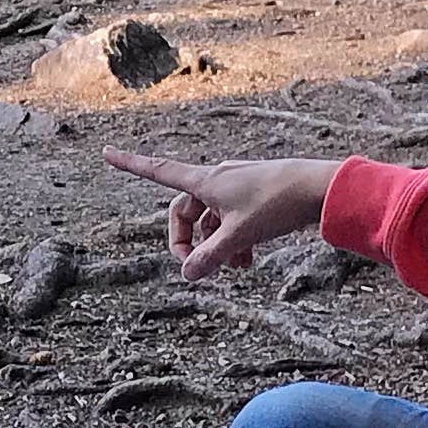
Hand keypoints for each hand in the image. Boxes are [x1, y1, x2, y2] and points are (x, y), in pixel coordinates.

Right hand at [106, 151, 345, 281]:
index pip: (159, 171)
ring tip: (235, 269)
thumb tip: (187, 274)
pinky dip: (233, 241)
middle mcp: (217, 180)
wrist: (320, 188)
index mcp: (206, 182)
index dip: (131, 164)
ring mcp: (236, 188)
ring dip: (215, 246)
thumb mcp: (239, 235)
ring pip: (212, 220)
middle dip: (188, 241)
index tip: (107, 153)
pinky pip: (232, 220)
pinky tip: (248, 261)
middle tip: (195, 268)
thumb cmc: (277, 204)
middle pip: (186, 211)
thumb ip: (210, 256)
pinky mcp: (255, 197)